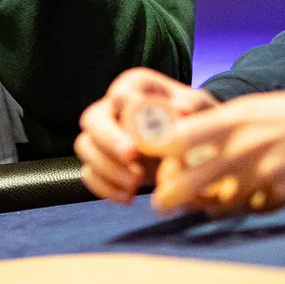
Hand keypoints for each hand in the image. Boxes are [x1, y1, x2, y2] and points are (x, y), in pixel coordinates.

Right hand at [76, 68, 216, 203]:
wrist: (190, 142)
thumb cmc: (194, 118)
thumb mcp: (199, 107)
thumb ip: (192, 105)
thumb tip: (182, 111)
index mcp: (135, 87)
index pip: (120, 94)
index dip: (127, 115)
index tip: (145, 135)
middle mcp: (112, 107)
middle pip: (92, 119)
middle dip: (109, 142)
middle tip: (133, 160)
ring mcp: (103, 135)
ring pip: (85, 147)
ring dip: (108, 169)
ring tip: (136, 183)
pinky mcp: (101, 160)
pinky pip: (88, 173)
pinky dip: (105, 188)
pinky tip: (129, 196)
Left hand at [150, 80, 284, 217]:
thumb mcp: (253, 109)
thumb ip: (219, 126)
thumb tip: (182, 143)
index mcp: (233, 119)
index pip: (179, 139)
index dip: (160, 154)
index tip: (150, 160)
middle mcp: (244, 147)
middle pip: (189, 179)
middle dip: (170, 194)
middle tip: (160, 201)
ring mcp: (263, 174)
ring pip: (219, 201)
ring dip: (208, 205)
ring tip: (202, 203)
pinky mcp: (283, 195)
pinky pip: (251, 210)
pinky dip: (244, 208)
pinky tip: (244, 202)